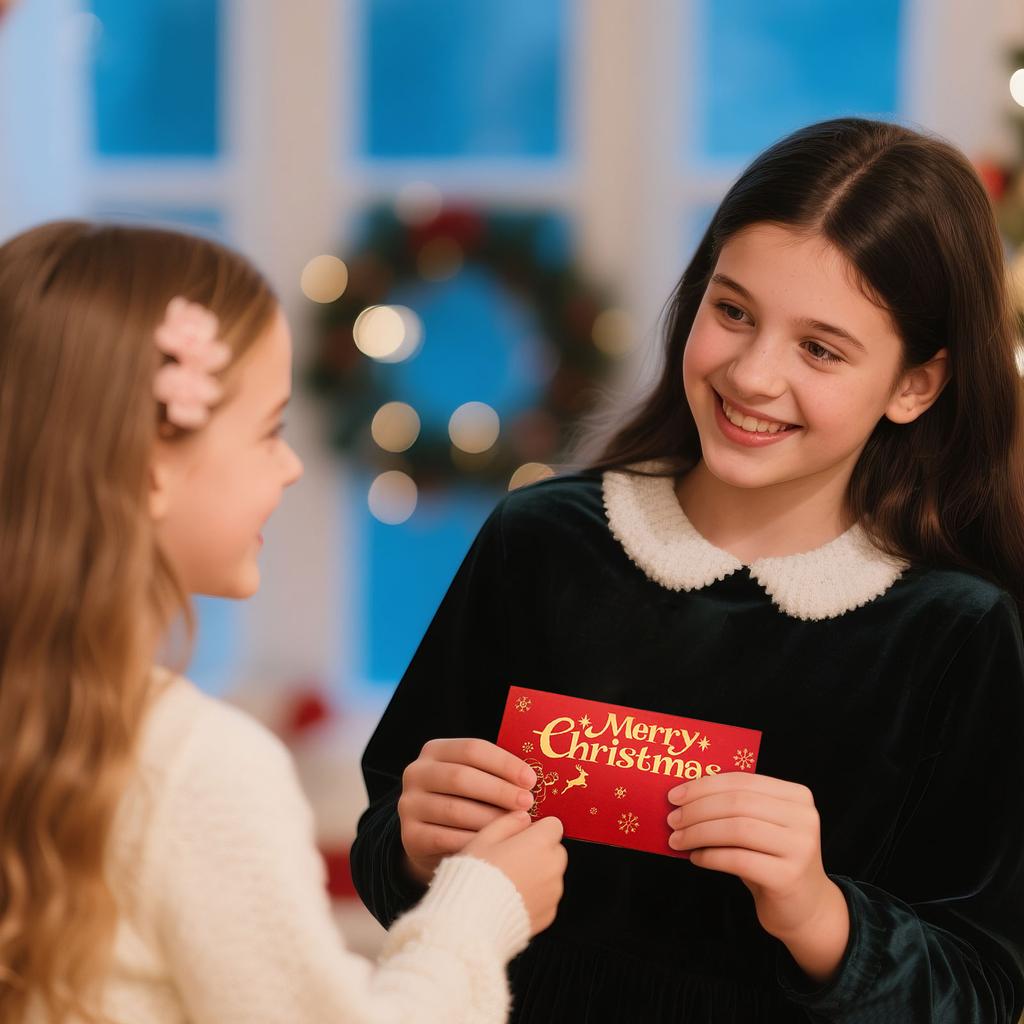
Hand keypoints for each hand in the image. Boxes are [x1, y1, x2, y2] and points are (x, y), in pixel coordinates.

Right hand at [398, 738, 537, 884]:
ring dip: (490, 819)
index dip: (504, 763)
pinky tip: (496, 847)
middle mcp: (416, 773)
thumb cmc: (465, 802)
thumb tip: (533, 780)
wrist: (430, 839)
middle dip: (499, 791)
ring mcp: (409, 804)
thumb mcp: (475, 780)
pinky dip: (474, 841)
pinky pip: (445, 838)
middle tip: (527, 804)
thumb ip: (495, 774)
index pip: (473, 749)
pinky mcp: (409, 836)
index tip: (530, 780)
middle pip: (461, 777)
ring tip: (516, 827)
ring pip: (454, 809)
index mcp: (435, 751)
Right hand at [464, 811, 567, 934]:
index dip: (537, 828)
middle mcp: (552, 867)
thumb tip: (523, 816)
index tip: (522, 836)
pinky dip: (536, 896)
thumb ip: (508, 822)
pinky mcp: (549, 915)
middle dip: (540, 851)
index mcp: (539, 843)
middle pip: (556, 850)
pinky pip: (547, 898)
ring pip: (552, 875)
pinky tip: (512, 898)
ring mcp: (553, 893)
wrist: (472, 921)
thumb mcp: (484, 838)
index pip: (554, 825)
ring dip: (539, 874)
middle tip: (513, 858)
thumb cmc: (475, 876)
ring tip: (509, 882)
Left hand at [666, 773, 848, 981]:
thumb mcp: (760, 826)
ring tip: (677, 840)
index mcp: (796, 795)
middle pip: (737, 803)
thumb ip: (735, 807)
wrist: (805, 909)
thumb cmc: (772, 860)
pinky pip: (738, 859)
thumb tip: (683, 796)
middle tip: (672, 819)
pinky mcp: (788, 876)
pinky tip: (696, 858)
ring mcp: (800, 847)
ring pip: (736, 829)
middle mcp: (804, 817)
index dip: (704, 786)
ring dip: (699, 833)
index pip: (742, 780)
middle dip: (697, 810)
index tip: (674, 795)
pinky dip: (710, 856)